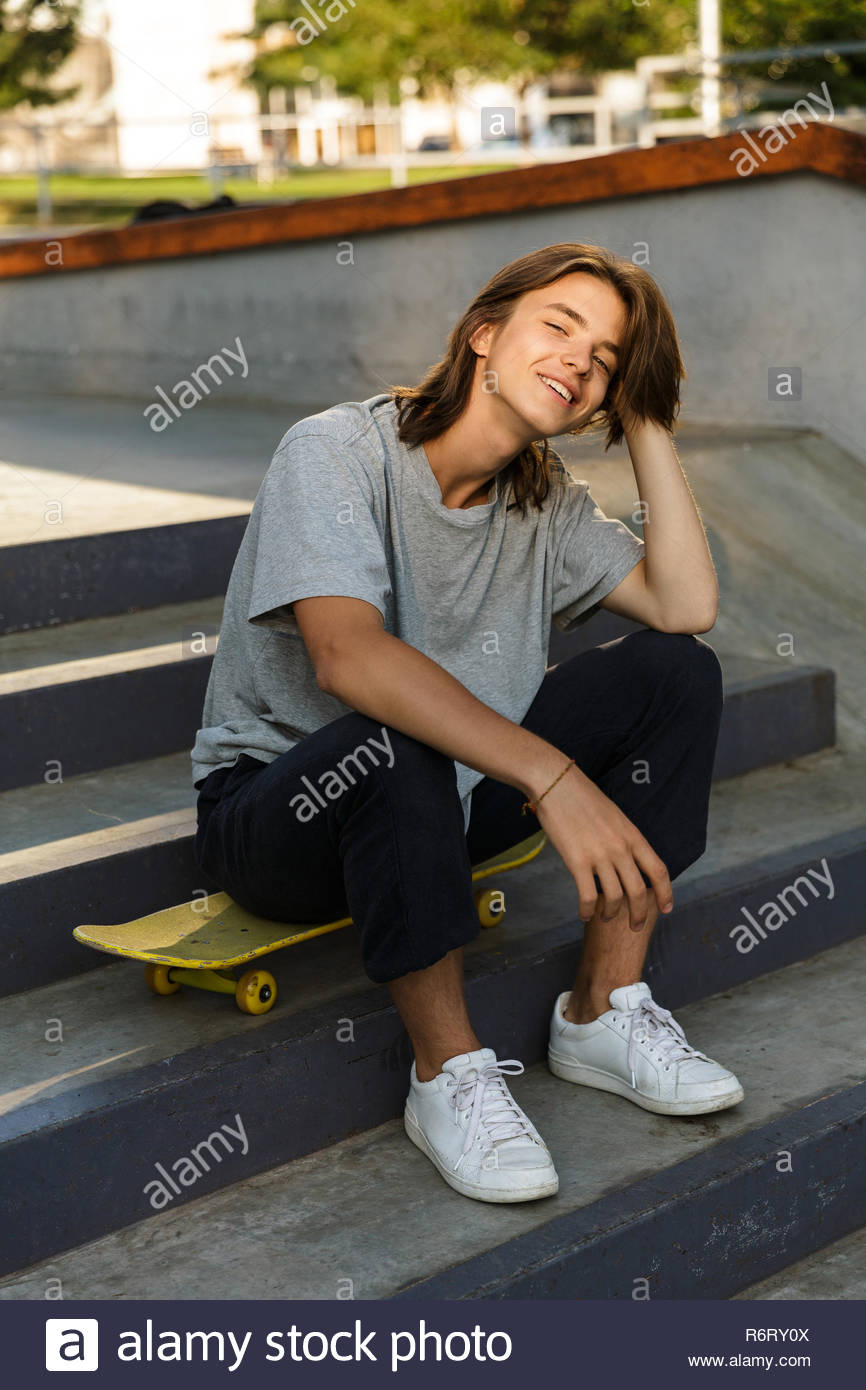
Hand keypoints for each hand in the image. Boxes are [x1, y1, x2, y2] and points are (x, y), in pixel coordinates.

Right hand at [532, 764, 672, 930]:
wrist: (557, 783)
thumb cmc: (582, 798)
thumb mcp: (614, 816)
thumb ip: (623, 839)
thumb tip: (628, 860)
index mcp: (633, 835)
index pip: (658, 870)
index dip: (665, 893)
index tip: (666, 908)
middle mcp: (620, 848)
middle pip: (638, 891)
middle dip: (639, 914)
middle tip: (635, 926)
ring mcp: (599, 856)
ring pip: (614, 898)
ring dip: (611, 914)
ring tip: (605, 917)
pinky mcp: (577, 861)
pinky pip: (587, 896)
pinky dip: (587, 911)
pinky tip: (584, 914)